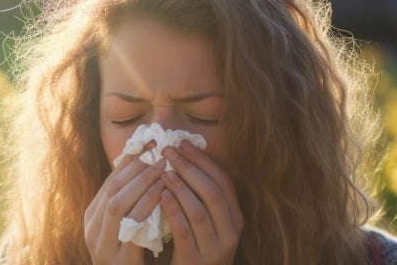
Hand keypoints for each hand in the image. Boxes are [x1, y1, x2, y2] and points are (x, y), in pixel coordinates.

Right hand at [84, 142, 168, 264]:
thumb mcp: (125, 229)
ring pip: (117, 204)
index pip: (110, 182)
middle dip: (136, 168)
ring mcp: (103, 246)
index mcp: (92, 218)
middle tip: (159, 152)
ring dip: (141, 183)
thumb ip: (131, 204)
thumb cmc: (131, 259)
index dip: (129, 161)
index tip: (149, 143)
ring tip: (162, 167)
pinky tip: (163, 194)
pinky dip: (147, 206)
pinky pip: (131, 227)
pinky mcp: (119, 260)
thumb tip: (147, 168)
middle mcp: (92, 230)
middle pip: (112, 190)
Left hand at [159, 140, 243, 264]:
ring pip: (199, 211)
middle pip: (213, 192)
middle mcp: (230, 233)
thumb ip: (200, 197)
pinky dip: (173, 211)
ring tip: (163, 170)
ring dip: (181, 186)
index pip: (224, 182)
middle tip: (169, 151)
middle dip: (190, 167)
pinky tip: (161, 195)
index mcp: (235, 219)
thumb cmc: (194, 247)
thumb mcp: (206, 223)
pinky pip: (184, 231)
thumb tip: (182, 157)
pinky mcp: (194, 261)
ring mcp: (214, 249)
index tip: (184, 143)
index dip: (204, 160)